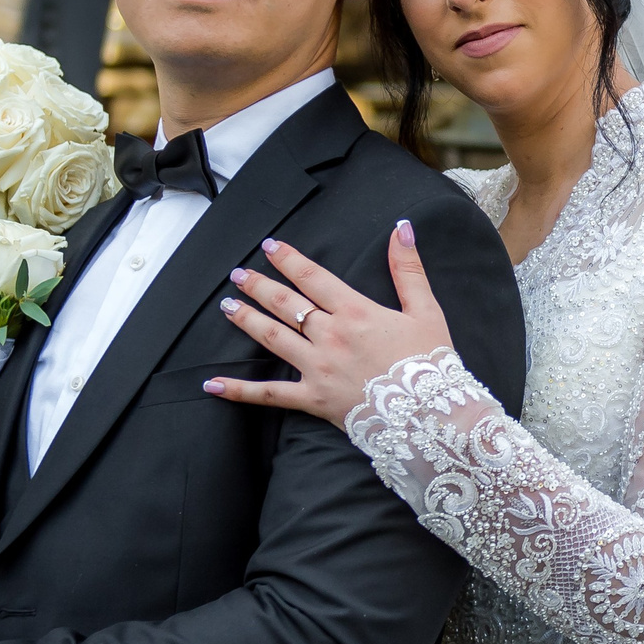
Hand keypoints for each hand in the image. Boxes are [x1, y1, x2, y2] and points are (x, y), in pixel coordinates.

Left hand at [206, 223, 452, 425]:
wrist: (431, 414)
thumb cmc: (431, 364)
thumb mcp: (426, 310)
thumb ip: (408, 269)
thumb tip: (401, 228)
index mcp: (355, 312)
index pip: (313, 278)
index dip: (289, 260)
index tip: (270, 247)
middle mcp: (330, 336)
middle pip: (286, 304)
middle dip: (259, 286)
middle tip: (238, 274)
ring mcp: (317, 368)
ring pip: (273, 338)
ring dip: (248, 320)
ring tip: (227, 306)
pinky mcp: (312, 399)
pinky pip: (270, 394)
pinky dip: (239, 390)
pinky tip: (212, 384)